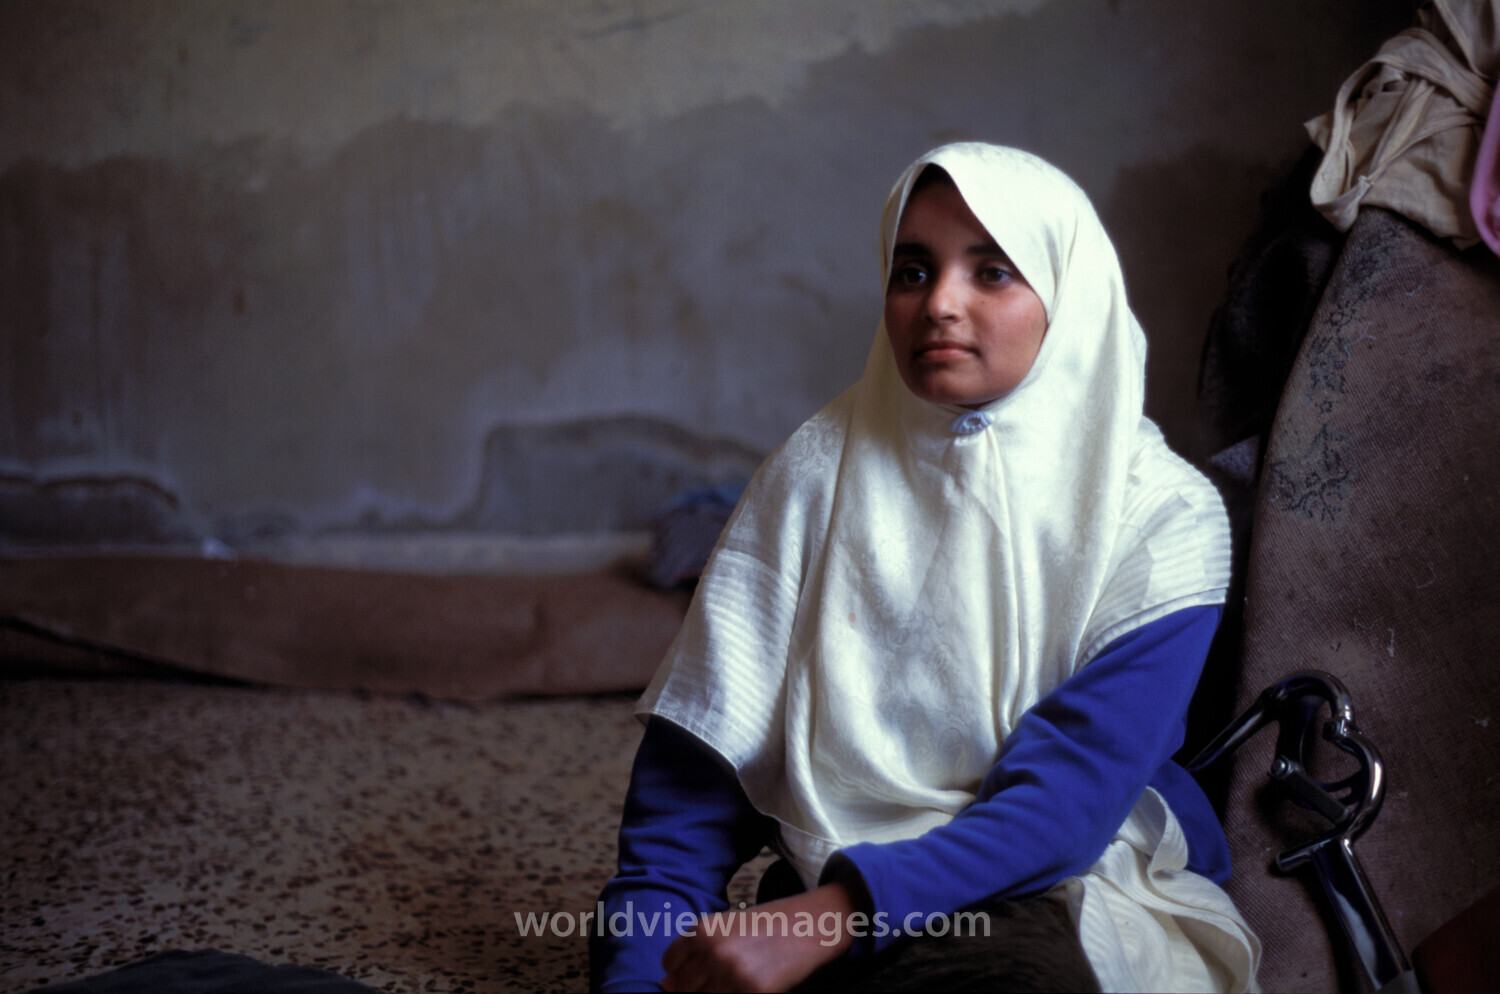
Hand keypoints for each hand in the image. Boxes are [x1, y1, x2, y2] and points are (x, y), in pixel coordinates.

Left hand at [659, 882, 857, 991]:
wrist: (813, 922)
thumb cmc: (771, 923)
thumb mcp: (729, 925)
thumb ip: (698, 950)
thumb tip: (665, 985)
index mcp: (704, 929)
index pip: (669, 965)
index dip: (678, 975)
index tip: (693, 977)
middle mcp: (714, 950)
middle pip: (683, 988)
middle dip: (697, 989)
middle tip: (722, 981)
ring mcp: (733, 973)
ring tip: (737, 983)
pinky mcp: (755, 991)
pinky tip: (752, 988)